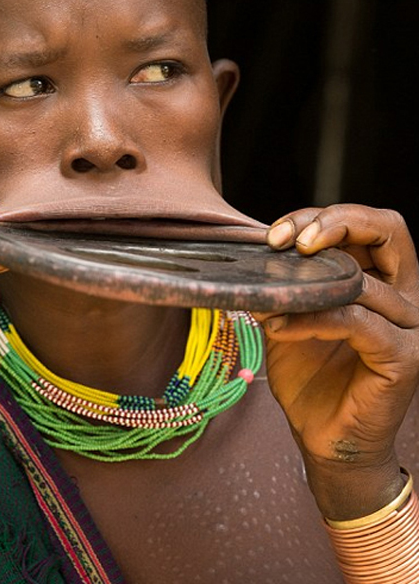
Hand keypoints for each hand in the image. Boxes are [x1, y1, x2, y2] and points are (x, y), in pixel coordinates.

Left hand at [257, 204, 418, 519]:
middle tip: (286, 241)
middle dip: (334, 222)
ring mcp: (410, 328)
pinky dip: (311, 319)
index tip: (275, 235)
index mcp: (383, 281)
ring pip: (364, 279)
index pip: (370, 225)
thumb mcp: (289, 316)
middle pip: (390, 230)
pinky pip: (357, 322)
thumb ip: (284, 284)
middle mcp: (405, 298)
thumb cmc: (310, 377)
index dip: (324, 217)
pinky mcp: (403, 359)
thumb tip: (253, 254)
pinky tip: (277, 326)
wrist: (324, 440)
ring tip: (266, 298)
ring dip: (305, 283)